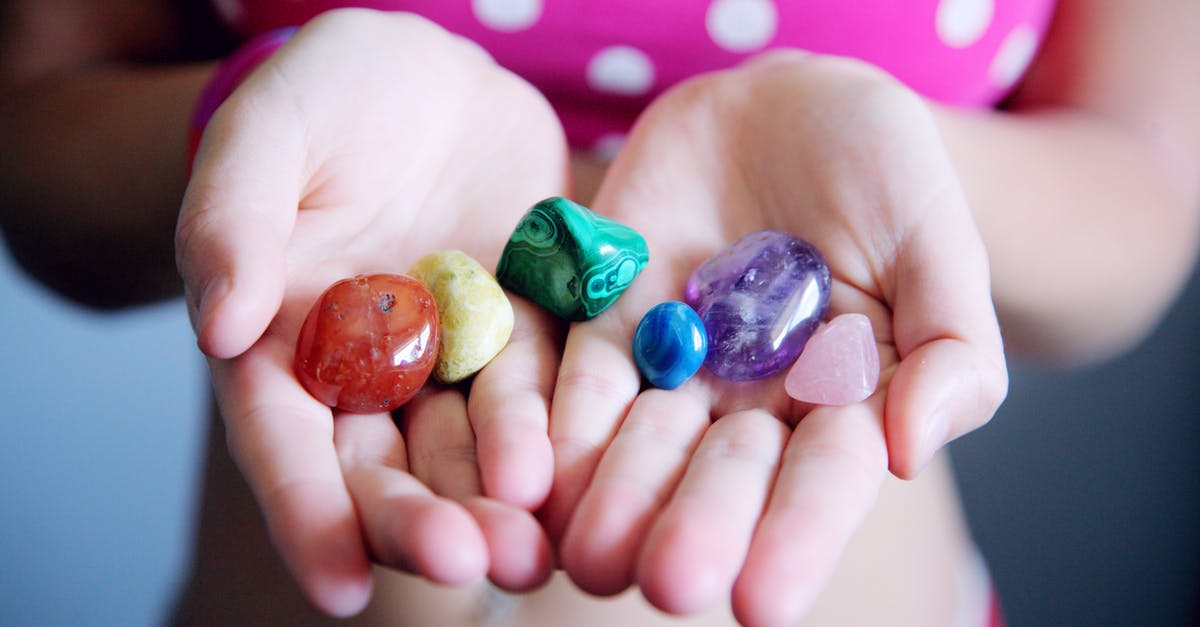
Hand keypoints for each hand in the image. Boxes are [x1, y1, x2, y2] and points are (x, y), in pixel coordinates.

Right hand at [175, 10, 566, 614]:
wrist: (429, 75)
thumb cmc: (326, 97)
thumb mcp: (267, 136)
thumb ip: (233, 223)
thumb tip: (220, 327)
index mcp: (285, 345)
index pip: (285, 444)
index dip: (307, 516)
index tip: (337, 589)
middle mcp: (371, 372)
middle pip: (388, 466)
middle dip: (421, 522)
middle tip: (466, 564)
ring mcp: (456, 356)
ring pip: (474, 445)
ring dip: (501, 502)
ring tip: (533, 551)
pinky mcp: (528, 327)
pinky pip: (548, 384)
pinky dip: (562, 430)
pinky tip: (586, 475)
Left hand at [543, 52, 1006, 625]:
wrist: (788, 105)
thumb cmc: (885, 171)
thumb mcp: (938, 241)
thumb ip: (948, 347)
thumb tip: (910, 451)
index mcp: (841, 403)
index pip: (822, 481)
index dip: (795, 537)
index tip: (763, 601)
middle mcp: (751, 404)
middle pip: (720, 476)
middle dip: (695, 529)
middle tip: (669, 583)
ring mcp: (675, 366)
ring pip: (638, 444)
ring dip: (612, 497)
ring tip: (589, 552)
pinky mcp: (606, 321)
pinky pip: (574, 377)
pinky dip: (553, 423)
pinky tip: (530, 475)